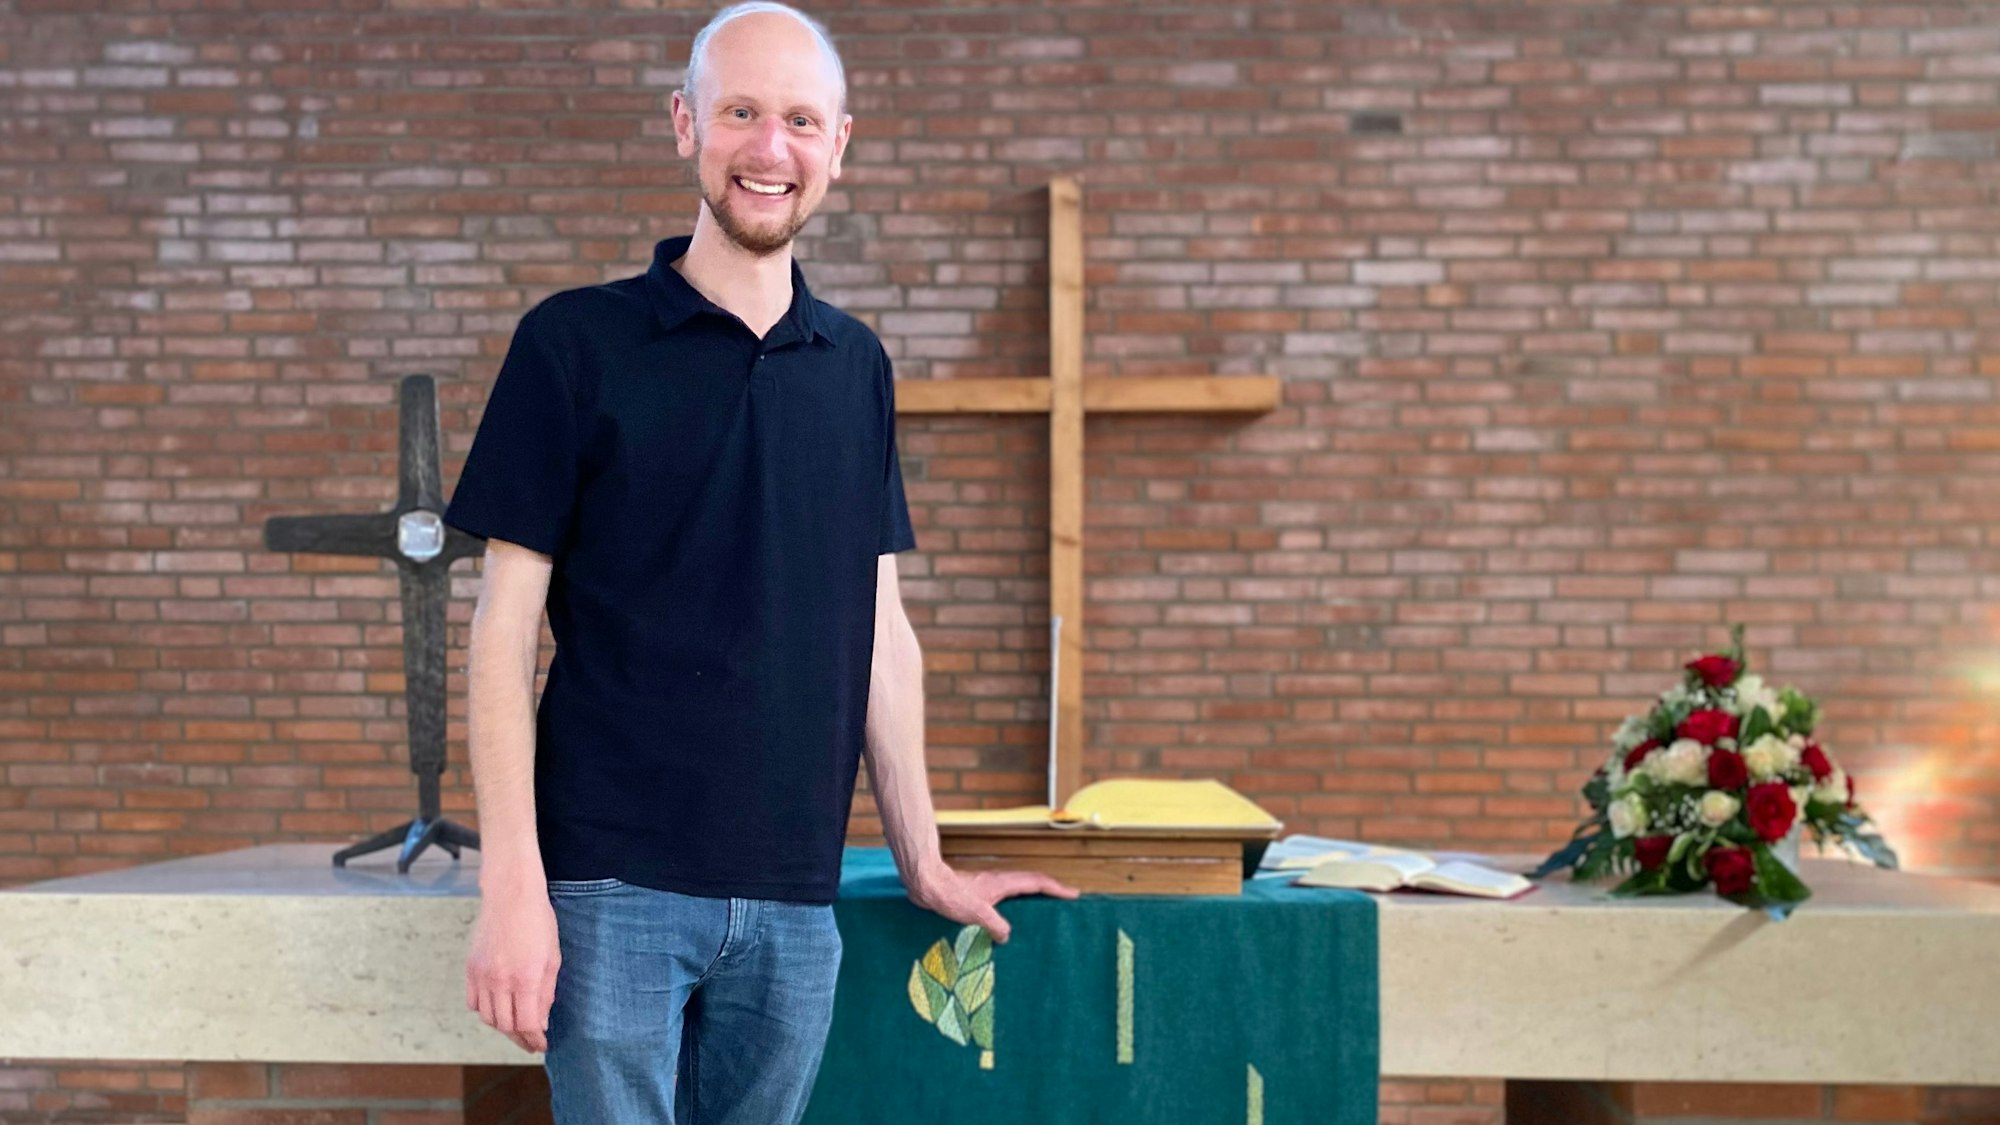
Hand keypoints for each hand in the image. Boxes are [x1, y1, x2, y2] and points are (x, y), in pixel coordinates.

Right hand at [465, 883, 560, 1052]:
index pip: (528, 1024)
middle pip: (506, 1026)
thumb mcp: (553, 958)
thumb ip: (546, 993)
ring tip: (515, 1026)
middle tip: (530, 1041)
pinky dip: (485, 1011)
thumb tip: (542, 1022)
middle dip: (520, 1038)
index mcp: (526, 978)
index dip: (535, 1039)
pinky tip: (497, 1008)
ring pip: (488, 1017)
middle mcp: (501, 980)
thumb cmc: (538, 922)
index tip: (541, 1045)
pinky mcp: (471, 968)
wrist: (511, 895)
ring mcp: (482, 975)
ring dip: (503, 1027)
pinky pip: (473, 1002)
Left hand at [907, 863, 1079, 942]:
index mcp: (1003, 884)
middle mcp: (999, 883)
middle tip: (1065, 901)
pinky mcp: (978, 895)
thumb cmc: (948, 896)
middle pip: (1032, 883)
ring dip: (1034, 897)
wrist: (925, 885)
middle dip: (1051, 890)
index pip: (1037, 883)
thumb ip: (994, 924)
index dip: (1057, 888)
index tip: (1074, 894)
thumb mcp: (975, 913)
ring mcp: (989, 888)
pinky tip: (1009, 923)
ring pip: (1019, 890)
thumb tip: (1007, 936)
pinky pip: (1006, 899)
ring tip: (1044, 913)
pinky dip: (1016, 905)